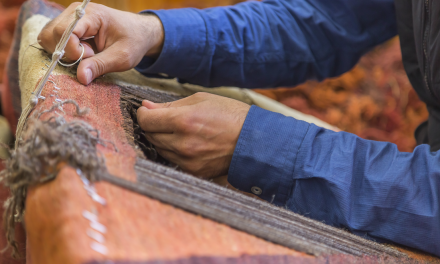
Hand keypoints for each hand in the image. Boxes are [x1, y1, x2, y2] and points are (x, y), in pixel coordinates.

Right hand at [38, 2, 163, 84]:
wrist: (139, 33)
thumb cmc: (133, 42)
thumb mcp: (122, 57)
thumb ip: (100, 66)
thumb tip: (81, 78)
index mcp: (91, 14)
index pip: (65, 31)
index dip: (73, 50)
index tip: (91, 56)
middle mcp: (75, 12)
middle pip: (52, 34)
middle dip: (67, 52)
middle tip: (90, 55)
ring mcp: (69, 18)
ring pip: (49, 37)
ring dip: (64, 52)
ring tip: (87, 53)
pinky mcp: (67, 27)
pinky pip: (54, 40)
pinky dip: (64, 51)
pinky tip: (82, 52)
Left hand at [136, 92, 250, 177]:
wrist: (253, 141)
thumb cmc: (230, 115)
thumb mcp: (201, 100)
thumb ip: (170, 105)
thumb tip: (147, 107)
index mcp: (184, 121)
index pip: (146, 120)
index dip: (143, 113)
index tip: (147, 110)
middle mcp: (183, 144)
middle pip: (150, 135)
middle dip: (153, 125)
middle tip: (164, 118)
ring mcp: (188, 160)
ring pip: (159, 149)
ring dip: (162, 138)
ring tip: (179, 130)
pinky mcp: (193, 171)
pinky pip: (172, 160)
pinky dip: (174, 151)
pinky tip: (187, 143)